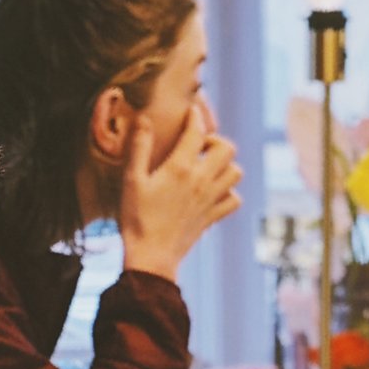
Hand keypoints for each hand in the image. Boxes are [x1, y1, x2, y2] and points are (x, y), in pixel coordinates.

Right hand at [118, 96, 242, 279]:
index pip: (196, 131)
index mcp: (180, 167)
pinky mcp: (215, 215)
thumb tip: (144, 118)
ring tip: (207, 167)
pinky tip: (213, 192)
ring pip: (237, 171)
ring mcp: (212, 198)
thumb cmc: (136, 218)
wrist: (150, 257)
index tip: (191, 111)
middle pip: (228, 148)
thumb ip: (139, 147)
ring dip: (225, 165)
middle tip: (198, 147)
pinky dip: (229, 192)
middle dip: (215, 141)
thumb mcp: (132, 180)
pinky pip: (235, 198)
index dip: (195, 117)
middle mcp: (202, 179)